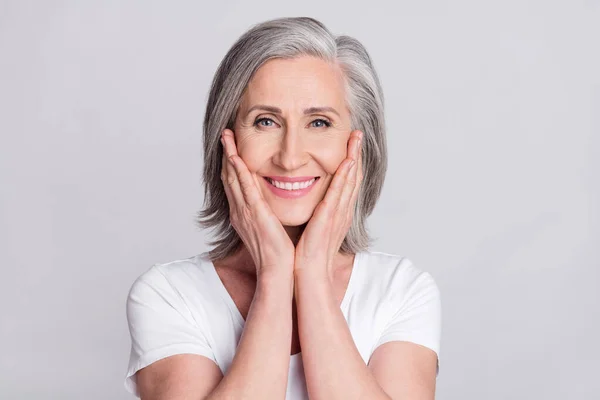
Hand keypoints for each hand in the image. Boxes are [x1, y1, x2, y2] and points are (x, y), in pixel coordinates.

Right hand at [220, 129, 294, 276]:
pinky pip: (244, 188)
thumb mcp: (269, 227)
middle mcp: (239, 210)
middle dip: (226, 153)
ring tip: (226, 136)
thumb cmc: (276, 252)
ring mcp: (244, 211)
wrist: (277, 269)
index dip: (231, 163)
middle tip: (224, 133)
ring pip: (233, 177)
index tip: (231, 145)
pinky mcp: (254, 214)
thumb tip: (271, 203)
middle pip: (229, 176)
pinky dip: (238, 171)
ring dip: (229, 155)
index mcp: (243, 213)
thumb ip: (266, 213)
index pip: (235, 182)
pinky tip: (234, 157)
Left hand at [294, 130, 363, 277]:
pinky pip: (338, 194)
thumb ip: (318, 212)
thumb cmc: (309, 252)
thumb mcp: (316, 227)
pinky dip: (344, 177)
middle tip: (358, 133)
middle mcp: (342, 210)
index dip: (351, 162)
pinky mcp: (329, 218)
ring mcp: (338, 213)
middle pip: (352, 177)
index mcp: (338, 212)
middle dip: (356, 154)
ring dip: (353, 158)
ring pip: (349, 181)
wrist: (308, 272)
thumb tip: (315, 202)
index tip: (351, 144)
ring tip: (355, 139)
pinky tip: (347, 162)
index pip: (347, 182)